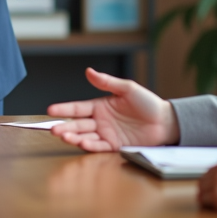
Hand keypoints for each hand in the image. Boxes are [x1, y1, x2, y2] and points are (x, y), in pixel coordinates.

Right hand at [46, 67, 178, 150]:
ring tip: (64, 137)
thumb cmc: (148, 103)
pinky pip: (99, 146)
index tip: (51, 110)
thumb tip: (88, 71)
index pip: (78, 108)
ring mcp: (107, 134)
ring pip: (85, 136)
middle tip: (53, 129)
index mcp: (100, 106)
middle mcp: (100, 121)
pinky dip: (90, 145)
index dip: (64, 109)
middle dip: (64, 127)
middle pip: (78, 124)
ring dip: (74, 137)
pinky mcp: (115, 146)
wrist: (165, 122)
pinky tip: (82, 143)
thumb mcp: (127, 88)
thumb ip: (107, 82)